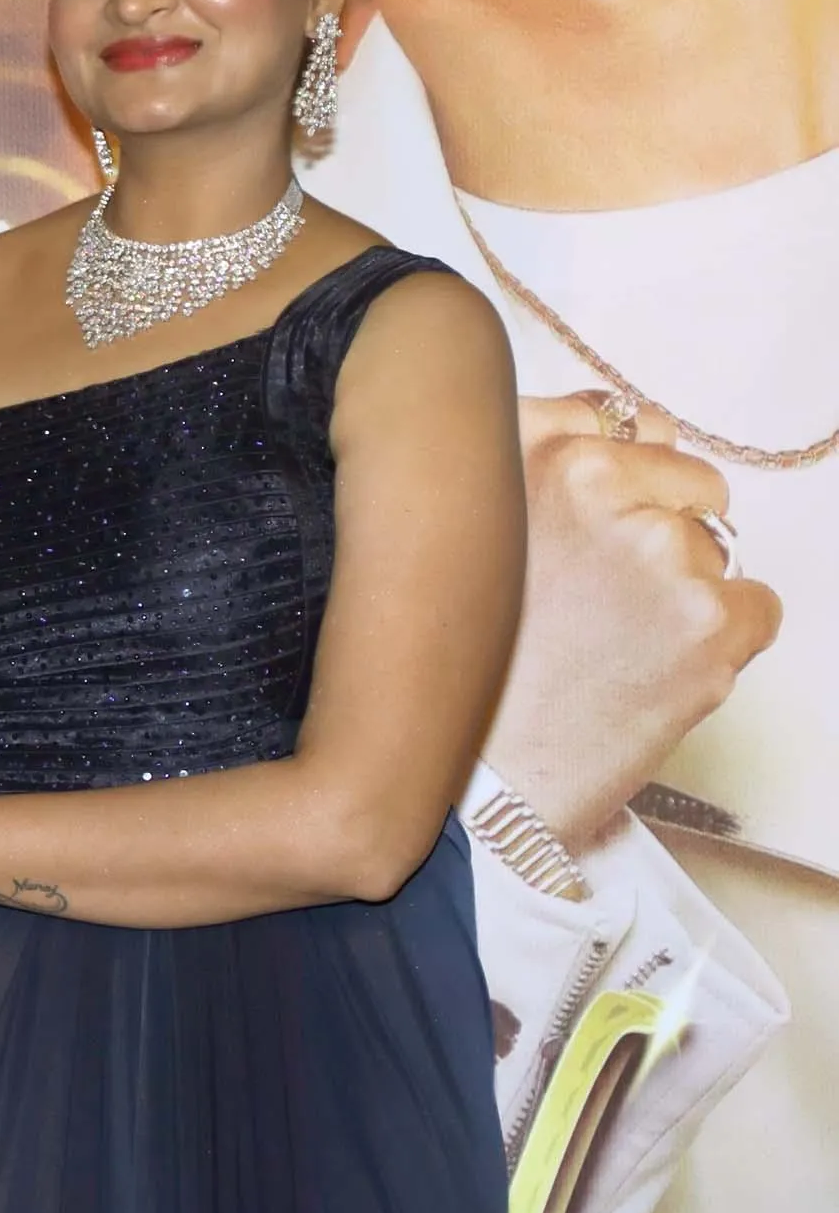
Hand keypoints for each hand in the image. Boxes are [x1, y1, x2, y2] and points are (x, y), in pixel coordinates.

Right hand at [487, 398, 781, 844]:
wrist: (468, 792)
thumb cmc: (455, 671)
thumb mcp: (461, 537)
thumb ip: (534, 460)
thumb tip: (631, 425)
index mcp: (525, 452)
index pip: (622, 421)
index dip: (616, 482)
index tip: (583, 533)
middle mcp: (595, 484)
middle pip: (685, 483)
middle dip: (660, 533)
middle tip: (594, 606)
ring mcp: (659, 551)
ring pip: (717, 551)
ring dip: (680, 595)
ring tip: (607, 651)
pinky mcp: (711, 620)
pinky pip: (757, 607)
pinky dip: (721, 642)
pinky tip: (651, 674)